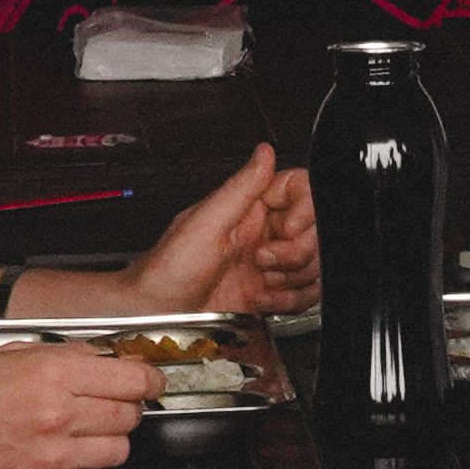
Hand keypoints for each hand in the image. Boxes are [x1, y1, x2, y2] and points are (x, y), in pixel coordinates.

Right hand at [0, 344, 153, 468]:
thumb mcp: (6, 354)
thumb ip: (60, 356)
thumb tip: (99, 359)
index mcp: (51, 376)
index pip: (134, 379)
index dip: (147, 377)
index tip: (146, 377)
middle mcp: (58, 417)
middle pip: (132, 414)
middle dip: (127, 404)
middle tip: (110, 397)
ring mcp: (54, 456)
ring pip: (119, 448)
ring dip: (111, 436)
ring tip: (86, 424)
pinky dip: (82, 459)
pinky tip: (58, 445)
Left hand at [129, 144, 318, 314]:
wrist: (156, 316)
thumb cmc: (168, 271)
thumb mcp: (205, 222)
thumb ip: (241, 187)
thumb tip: (264, 152)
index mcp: (247, 209)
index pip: (299, 192)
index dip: (305, 210)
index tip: (289, 228)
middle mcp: (261, 235)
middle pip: (313, 231)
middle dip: (296, 252)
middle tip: (265, 260)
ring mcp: (267, 266)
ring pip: (312, 264)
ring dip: (293, 279)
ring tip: (263, 282)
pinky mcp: (270, 294)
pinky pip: (304, 294)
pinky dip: (291, 301)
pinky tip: (265, 300)